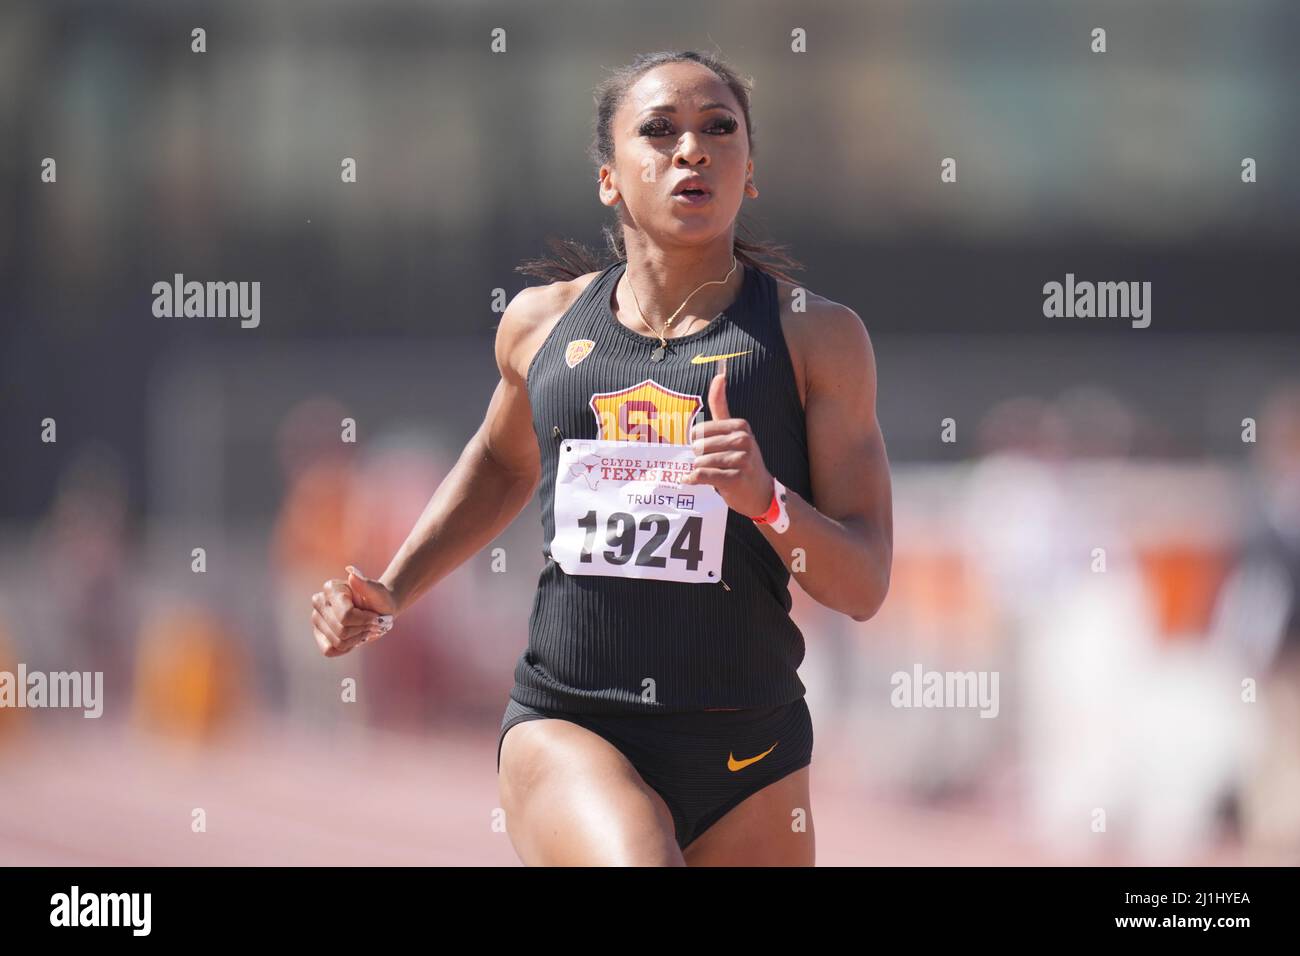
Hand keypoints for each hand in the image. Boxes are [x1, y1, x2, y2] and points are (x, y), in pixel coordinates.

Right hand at [310, 565, 398, 656]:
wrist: (379, 611)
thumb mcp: (378, 591)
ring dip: (357, 638)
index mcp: (331, 588)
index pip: (346, 616)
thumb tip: (351, 573)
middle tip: (371, 622)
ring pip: (338, 642)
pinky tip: (354, 636)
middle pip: (342, 630)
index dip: (364, 620)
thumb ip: (366, 584)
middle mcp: (319, 602)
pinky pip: (331, 650)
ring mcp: (317, 619)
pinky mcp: (319, 635)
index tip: (374, 615)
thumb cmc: (379, 599)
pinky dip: (347, 647)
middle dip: (362, 629)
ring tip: (363, 628)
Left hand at [681, 358, 774, 517]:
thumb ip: (721, 405)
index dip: (697, 442)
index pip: (700, 430)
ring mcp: (741, 460)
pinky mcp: (735, 478)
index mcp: (740, 426)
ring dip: (698, 470)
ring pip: (699, 461)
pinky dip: (693, 480)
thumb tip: (719, 375)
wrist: (760, 492)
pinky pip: (702, 475)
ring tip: (711, 473)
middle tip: (712, 464)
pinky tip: (694, 481)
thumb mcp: (734, 431)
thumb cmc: (742, 460)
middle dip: (699, 457)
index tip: (709, 449)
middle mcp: (743, 440)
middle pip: (698, 446)